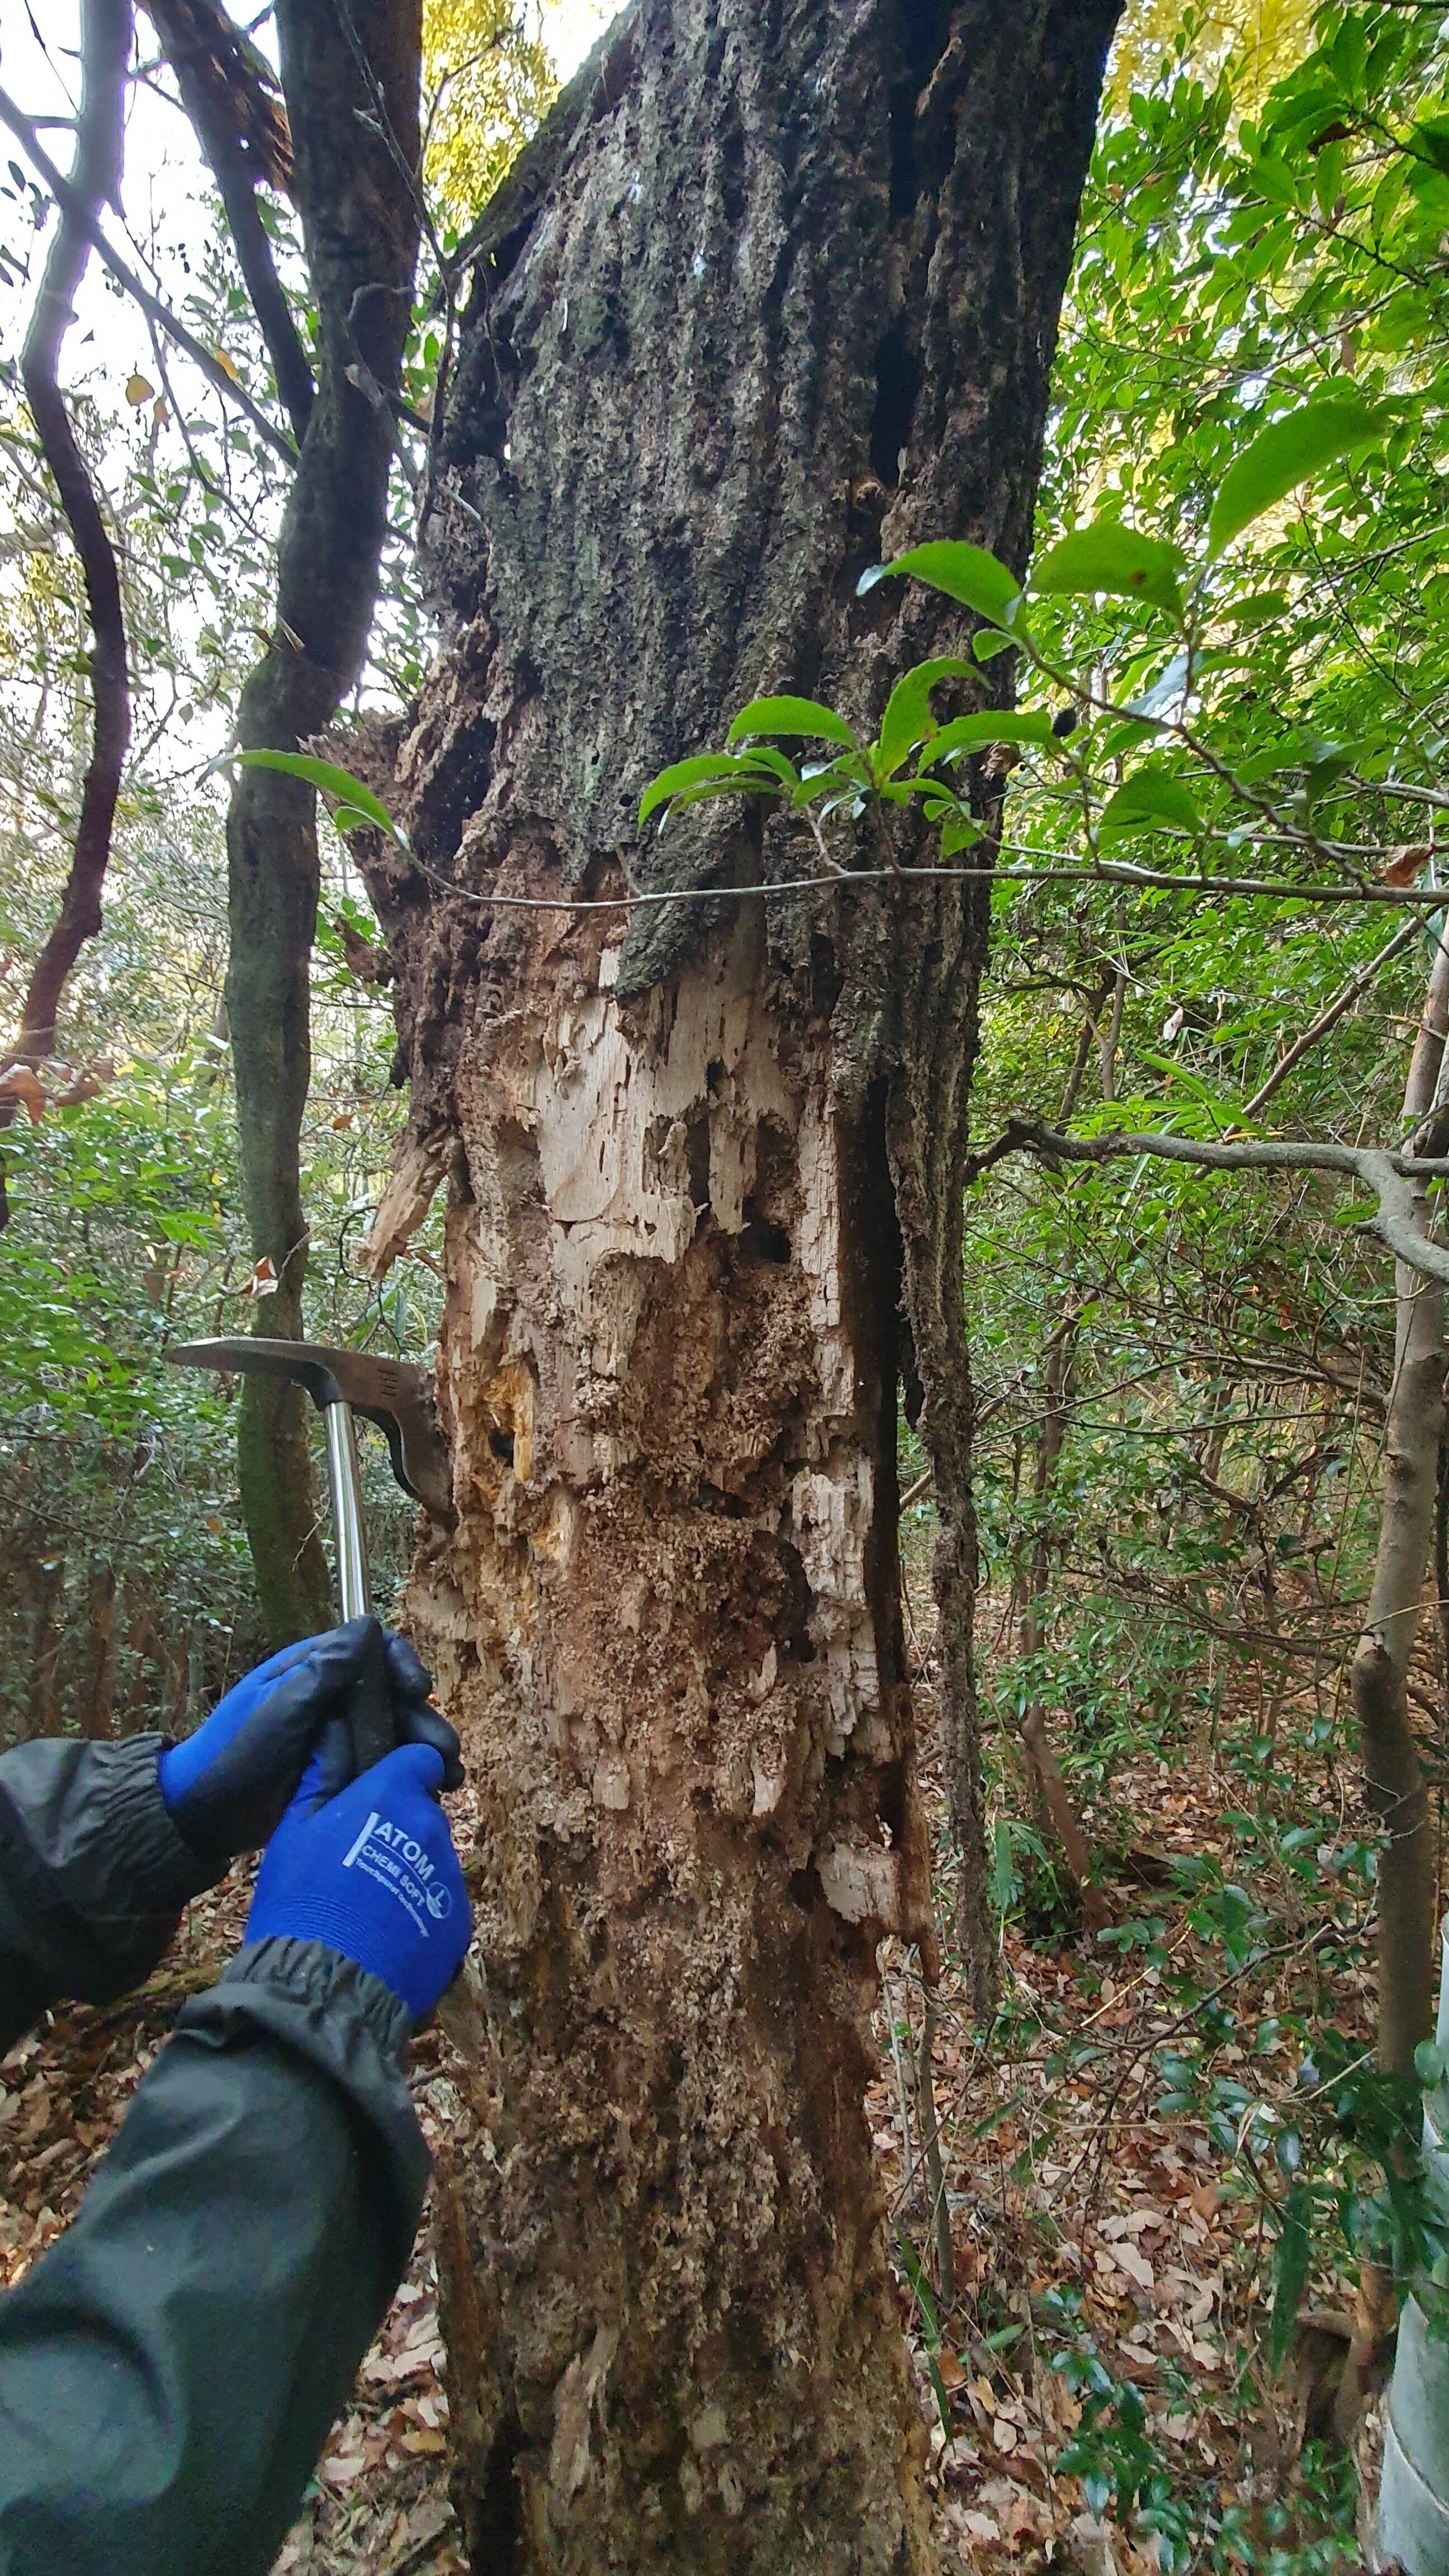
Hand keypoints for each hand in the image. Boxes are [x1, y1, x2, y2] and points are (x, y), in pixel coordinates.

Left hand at [158, 1619, 462, 1869]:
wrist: (203, 1818)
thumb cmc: (233, 1755)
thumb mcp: (278, 1712)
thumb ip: (321, 1673)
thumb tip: (367, 1622)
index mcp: (314, 1670)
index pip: (373, 1652)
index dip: (402, 1666)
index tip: (418, 1690)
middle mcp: (331, 1697)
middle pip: (392, 1696)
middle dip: (422, 1720)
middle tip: (446, 1753)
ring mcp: (338, 1736)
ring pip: (394, 1733)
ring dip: (424, 1750)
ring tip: (449, 1779)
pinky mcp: (341, 1772)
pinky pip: (384, 1765)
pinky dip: (409, 1775)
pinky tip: (430, 1794)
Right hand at [245, 1743, 470, 2019]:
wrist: (325, 1983)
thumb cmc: (300, 1898)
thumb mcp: (294, 1830)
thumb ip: (323, 1777)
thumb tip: (334, 1732)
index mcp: (393, 1795)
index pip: (420, 1760)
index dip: (401, 1774)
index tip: (379, 1795)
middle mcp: (431, 1826)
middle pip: (423, 1813)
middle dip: (398, 1827)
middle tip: (358, 1862)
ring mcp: (449, 1874)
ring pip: (431, 1859)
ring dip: (408, 1871)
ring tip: (366, 1908)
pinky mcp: (458, 1920)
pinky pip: (440, 1903)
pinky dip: (419, 1912)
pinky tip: (384, 1936)